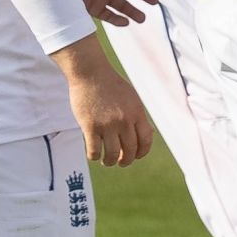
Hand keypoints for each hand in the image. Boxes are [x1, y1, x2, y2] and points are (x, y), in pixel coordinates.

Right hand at [51, 35, 154, 167]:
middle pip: (130, 151)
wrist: (91, 73)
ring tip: (107, 161)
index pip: (146, 139)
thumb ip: (137, 115)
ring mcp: (107, 124)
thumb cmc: (110, 85)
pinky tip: (94, 154)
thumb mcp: (131, 98)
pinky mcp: (90, 126)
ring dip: (110, 162)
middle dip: (126, 161)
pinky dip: (94, 157)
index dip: (143, 152)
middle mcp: (125, 120)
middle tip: (120, 162)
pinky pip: (94, 151)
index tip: (137, 156)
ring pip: (112, 155)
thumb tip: (146, 134)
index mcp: (137, 112)